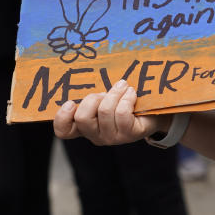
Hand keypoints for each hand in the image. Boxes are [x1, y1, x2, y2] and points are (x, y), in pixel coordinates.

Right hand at [53, 79, 168, 145]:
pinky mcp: (129, 134)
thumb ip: (92, 94)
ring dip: (114, 93)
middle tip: (105, 92)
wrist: (152, 112)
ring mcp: (112, 137)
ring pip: (105, 111)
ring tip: (123, 87)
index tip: (70, 103)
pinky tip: (132, 93)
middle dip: (93, 98)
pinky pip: (122, 113)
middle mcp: (96, 135)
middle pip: (83, 118)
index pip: (63, 131)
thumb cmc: (122, 102)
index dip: (62, 118)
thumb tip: (85, 77)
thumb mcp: (103, 97)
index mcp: (84, 126)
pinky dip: (127, 98)